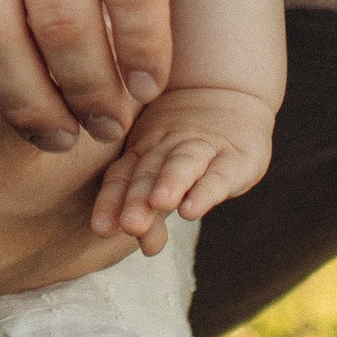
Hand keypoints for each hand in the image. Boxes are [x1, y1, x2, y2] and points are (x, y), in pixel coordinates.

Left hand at [90, 80, 275, 237]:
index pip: (121, 175)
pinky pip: (219, 174)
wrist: (228, 94)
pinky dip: (205, 192)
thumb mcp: (159, 167)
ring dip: (170, 182)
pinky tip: (192, 210)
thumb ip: (141, 204)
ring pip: (182, 164)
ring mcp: (201, 150)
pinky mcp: (235, 159)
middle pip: (148, 173)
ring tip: (159, 202)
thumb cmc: (184, 146)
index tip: (101, 228)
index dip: (110, 200)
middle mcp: (167, 148)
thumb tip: (124, 242)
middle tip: (129, 223)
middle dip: (137, 199)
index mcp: (142, 151)